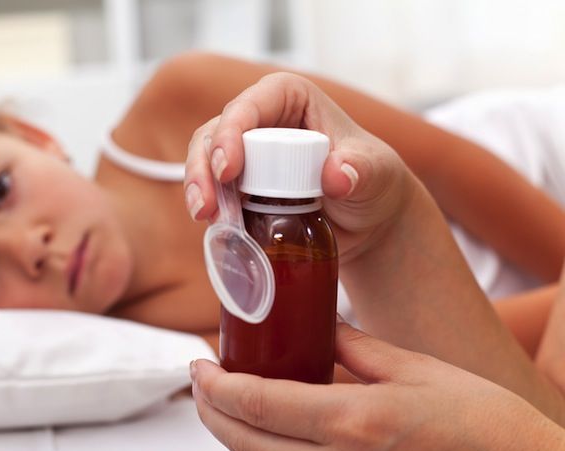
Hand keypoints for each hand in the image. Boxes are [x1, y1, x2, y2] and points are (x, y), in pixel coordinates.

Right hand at [184, 72, 417, 262]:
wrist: (367, 221)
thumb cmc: (373, 182)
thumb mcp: (377, 174)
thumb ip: (362, 171)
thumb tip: (335, 176)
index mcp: (292, 99)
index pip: (253, 103)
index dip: (233, 129)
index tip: (228, 168)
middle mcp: (263, 121)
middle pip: (218, 132)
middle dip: (204, 165)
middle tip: (207, 203)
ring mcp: (247, 154)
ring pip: (205, 159)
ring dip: (199, 187)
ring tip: (204, 216)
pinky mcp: (239, 186)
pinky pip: (213, 190)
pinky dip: (209, 207)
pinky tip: (212, 226)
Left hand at [191, 322, 564, 450]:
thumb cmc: (490, 428)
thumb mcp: (418, 369)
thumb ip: (355, 348)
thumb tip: (317, 328)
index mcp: (353, 423)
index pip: (255, 404)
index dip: (214, 385)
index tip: (197, 364)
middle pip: (244, 444)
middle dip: (208, 413)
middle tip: (198, 381)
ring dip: (235, 431)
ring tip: (227, 398)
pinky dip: (270, 447)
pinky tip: (276, 422)